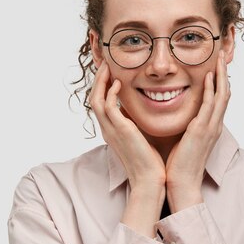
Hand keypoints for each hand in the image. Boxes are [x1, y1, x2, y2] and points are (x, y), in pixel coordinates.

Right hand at [89, 61, 165, 189]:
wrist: (150, 180)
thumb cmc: (149, 162)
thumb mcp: (140, 138)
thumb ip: (136, 124)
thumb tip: (140, 113)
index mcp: (112, 131)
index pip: (100, 104)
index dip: (102, 87)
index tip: (110, 73)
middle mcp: (108, 130)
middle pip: (93, 98)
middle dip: (98, 80)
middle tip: (105, 64)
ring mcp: (111, 130)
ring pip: (96, 100)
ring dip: (101, 81)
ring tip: (108, 67)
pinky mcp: (120, 131)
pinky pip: (108, 106)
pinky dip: (110, 93)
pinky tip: (119, 83)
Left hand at [165, 50, 230, 212]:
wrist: (182, 183)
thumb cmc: (180, 164)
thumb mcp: (185, 140)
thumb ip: (186, 126)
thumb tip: (179, 115)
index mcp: (210, 128)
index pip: (219, 100)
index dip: (220, 83)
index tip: (216, 67)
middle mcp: (214, 126)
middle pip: (225, 94)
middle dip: (224, 74)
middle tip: (222, 56)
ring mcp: (210, 128)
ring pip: (221, 96)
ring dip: (221, 76)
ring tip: (219, 60)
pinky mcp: (202, 130)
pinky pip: (209, 105)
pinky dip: (211, 89)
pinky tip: (208, 77)